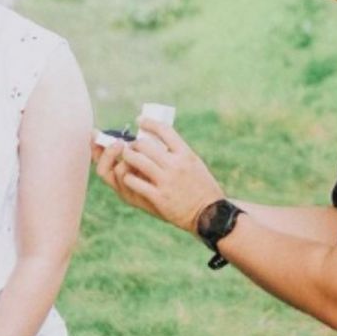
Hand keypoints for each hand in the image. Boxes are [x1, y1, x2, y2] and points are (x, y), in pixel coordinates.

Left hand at [92, 119, 223, 233]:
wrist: (210, 214)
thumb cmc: (202, 187)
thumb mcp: (195, 164)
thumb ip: (178, 153)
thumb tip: (158, 140)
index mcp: (186, 154)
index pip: (164, 130)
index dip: (149, 123)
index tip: (139, 120)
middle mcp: (175, 165)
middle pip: (145, 144)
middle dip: (133, 144)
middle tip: (130, 146)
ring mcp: (166, 181)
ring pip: (136, 161)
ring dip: (127, 157)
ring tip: (126, 158)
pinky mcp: (158, 197)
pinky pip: (134, 182)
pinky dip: (128, 177)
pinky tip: (129, 177)